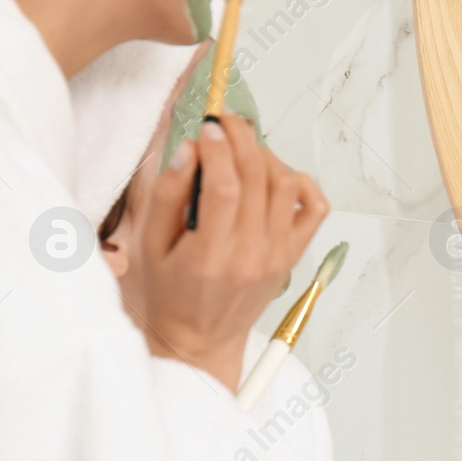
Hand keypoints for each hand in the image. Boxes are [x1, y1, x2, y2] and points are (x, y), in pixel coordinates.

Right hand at [118, 113, 329, 390]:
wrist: (198, 339)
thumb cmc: (168, 293)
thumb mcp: (148, 247)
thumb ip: (167, 196)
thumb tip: (190, 150)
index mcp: (208, 257)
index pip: (224, 190)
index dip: (219, 150)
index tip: (208, 127)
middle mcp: (250, 257)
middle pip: (257, 180)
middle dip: (241, 138)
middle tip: (225, 121)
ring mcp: (277, 256)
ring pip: (286, 186)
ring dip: (266, 156)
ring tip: (243, 148)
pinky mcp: (293, 255)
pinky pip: (314, 208)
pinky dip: (301, 182)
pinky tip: (275, 174)